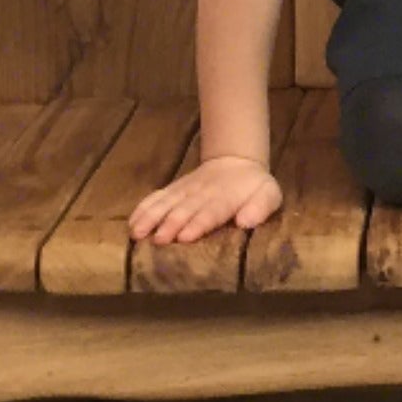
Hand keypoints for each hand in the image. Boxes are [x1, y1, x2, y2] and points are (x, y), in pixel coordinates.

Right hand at [128, 154, 283, 244]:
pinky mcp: (174, 190)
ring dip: (152, 217)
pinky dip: (143, 209)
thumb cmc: (254, 188)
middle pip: (185, 209)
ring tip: (137, 233)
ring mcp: (185, 190)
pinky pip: (156, 198)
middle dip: (171, 223)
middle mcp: (202, 194)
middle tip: (159, 239)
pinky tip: (132, 223)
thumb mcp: (269, 194)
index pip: (211, 211)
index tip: (185, 236)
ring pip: (166, 203)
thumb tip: (246, 222)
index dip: (198, 223)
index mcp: (226, 198)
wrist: (236, 162)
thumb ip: (261, 207)